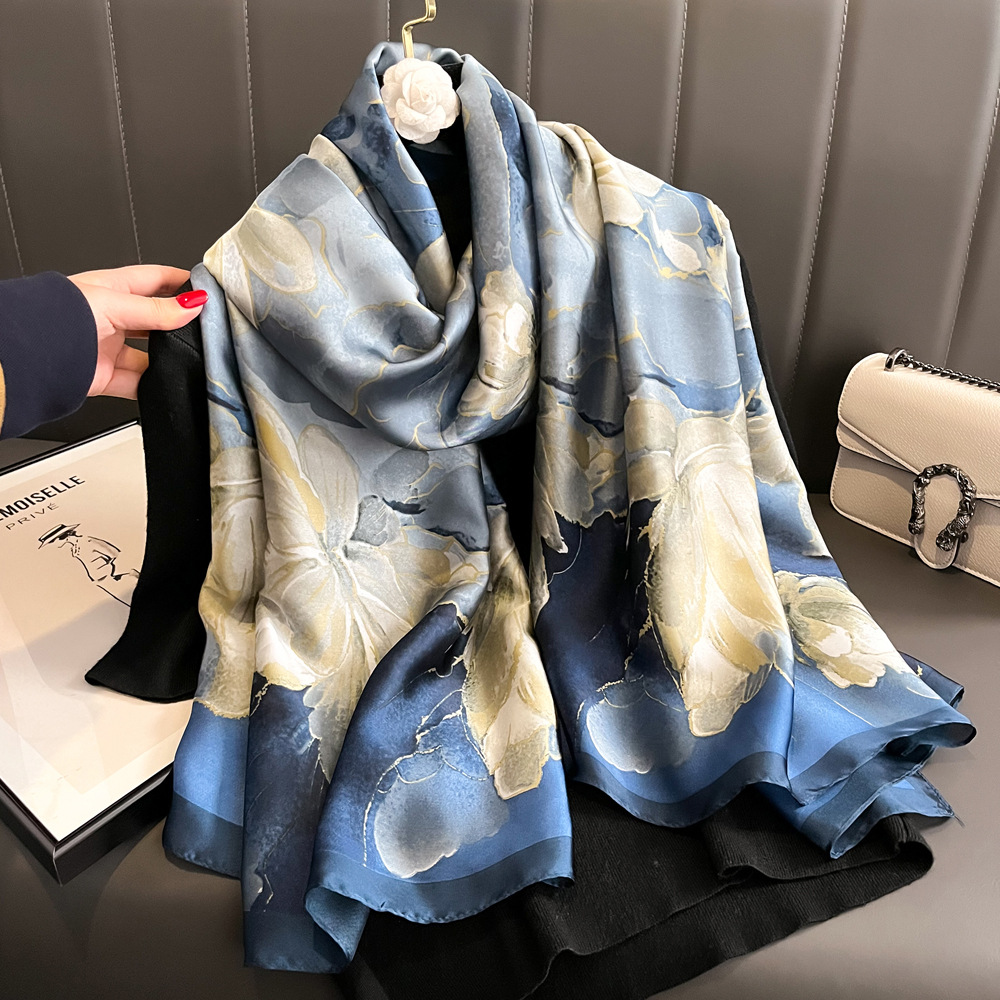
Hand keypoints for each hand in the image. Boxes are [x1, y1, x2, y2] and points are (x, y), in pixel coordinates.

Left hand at [67, 265, 207, 398]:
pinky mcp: (106, 376)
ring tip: (190, 358)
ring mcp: (109, 347)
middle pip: (156, 320)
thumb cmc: (58, 317)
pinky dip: (153, 385)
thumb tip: (193, 305)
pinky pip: (138, 383)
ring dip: (168, 358)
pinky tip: (168, 382)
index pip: (155, 279)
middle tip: (205, 328)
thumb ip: (158, 310)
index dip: (180, 281)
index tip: (206, 287)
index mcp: (111, 289)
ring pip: (150, 354)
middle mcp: (111, 317)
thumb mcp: (116, 305)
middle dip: (179, 325)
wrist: (29, 356)